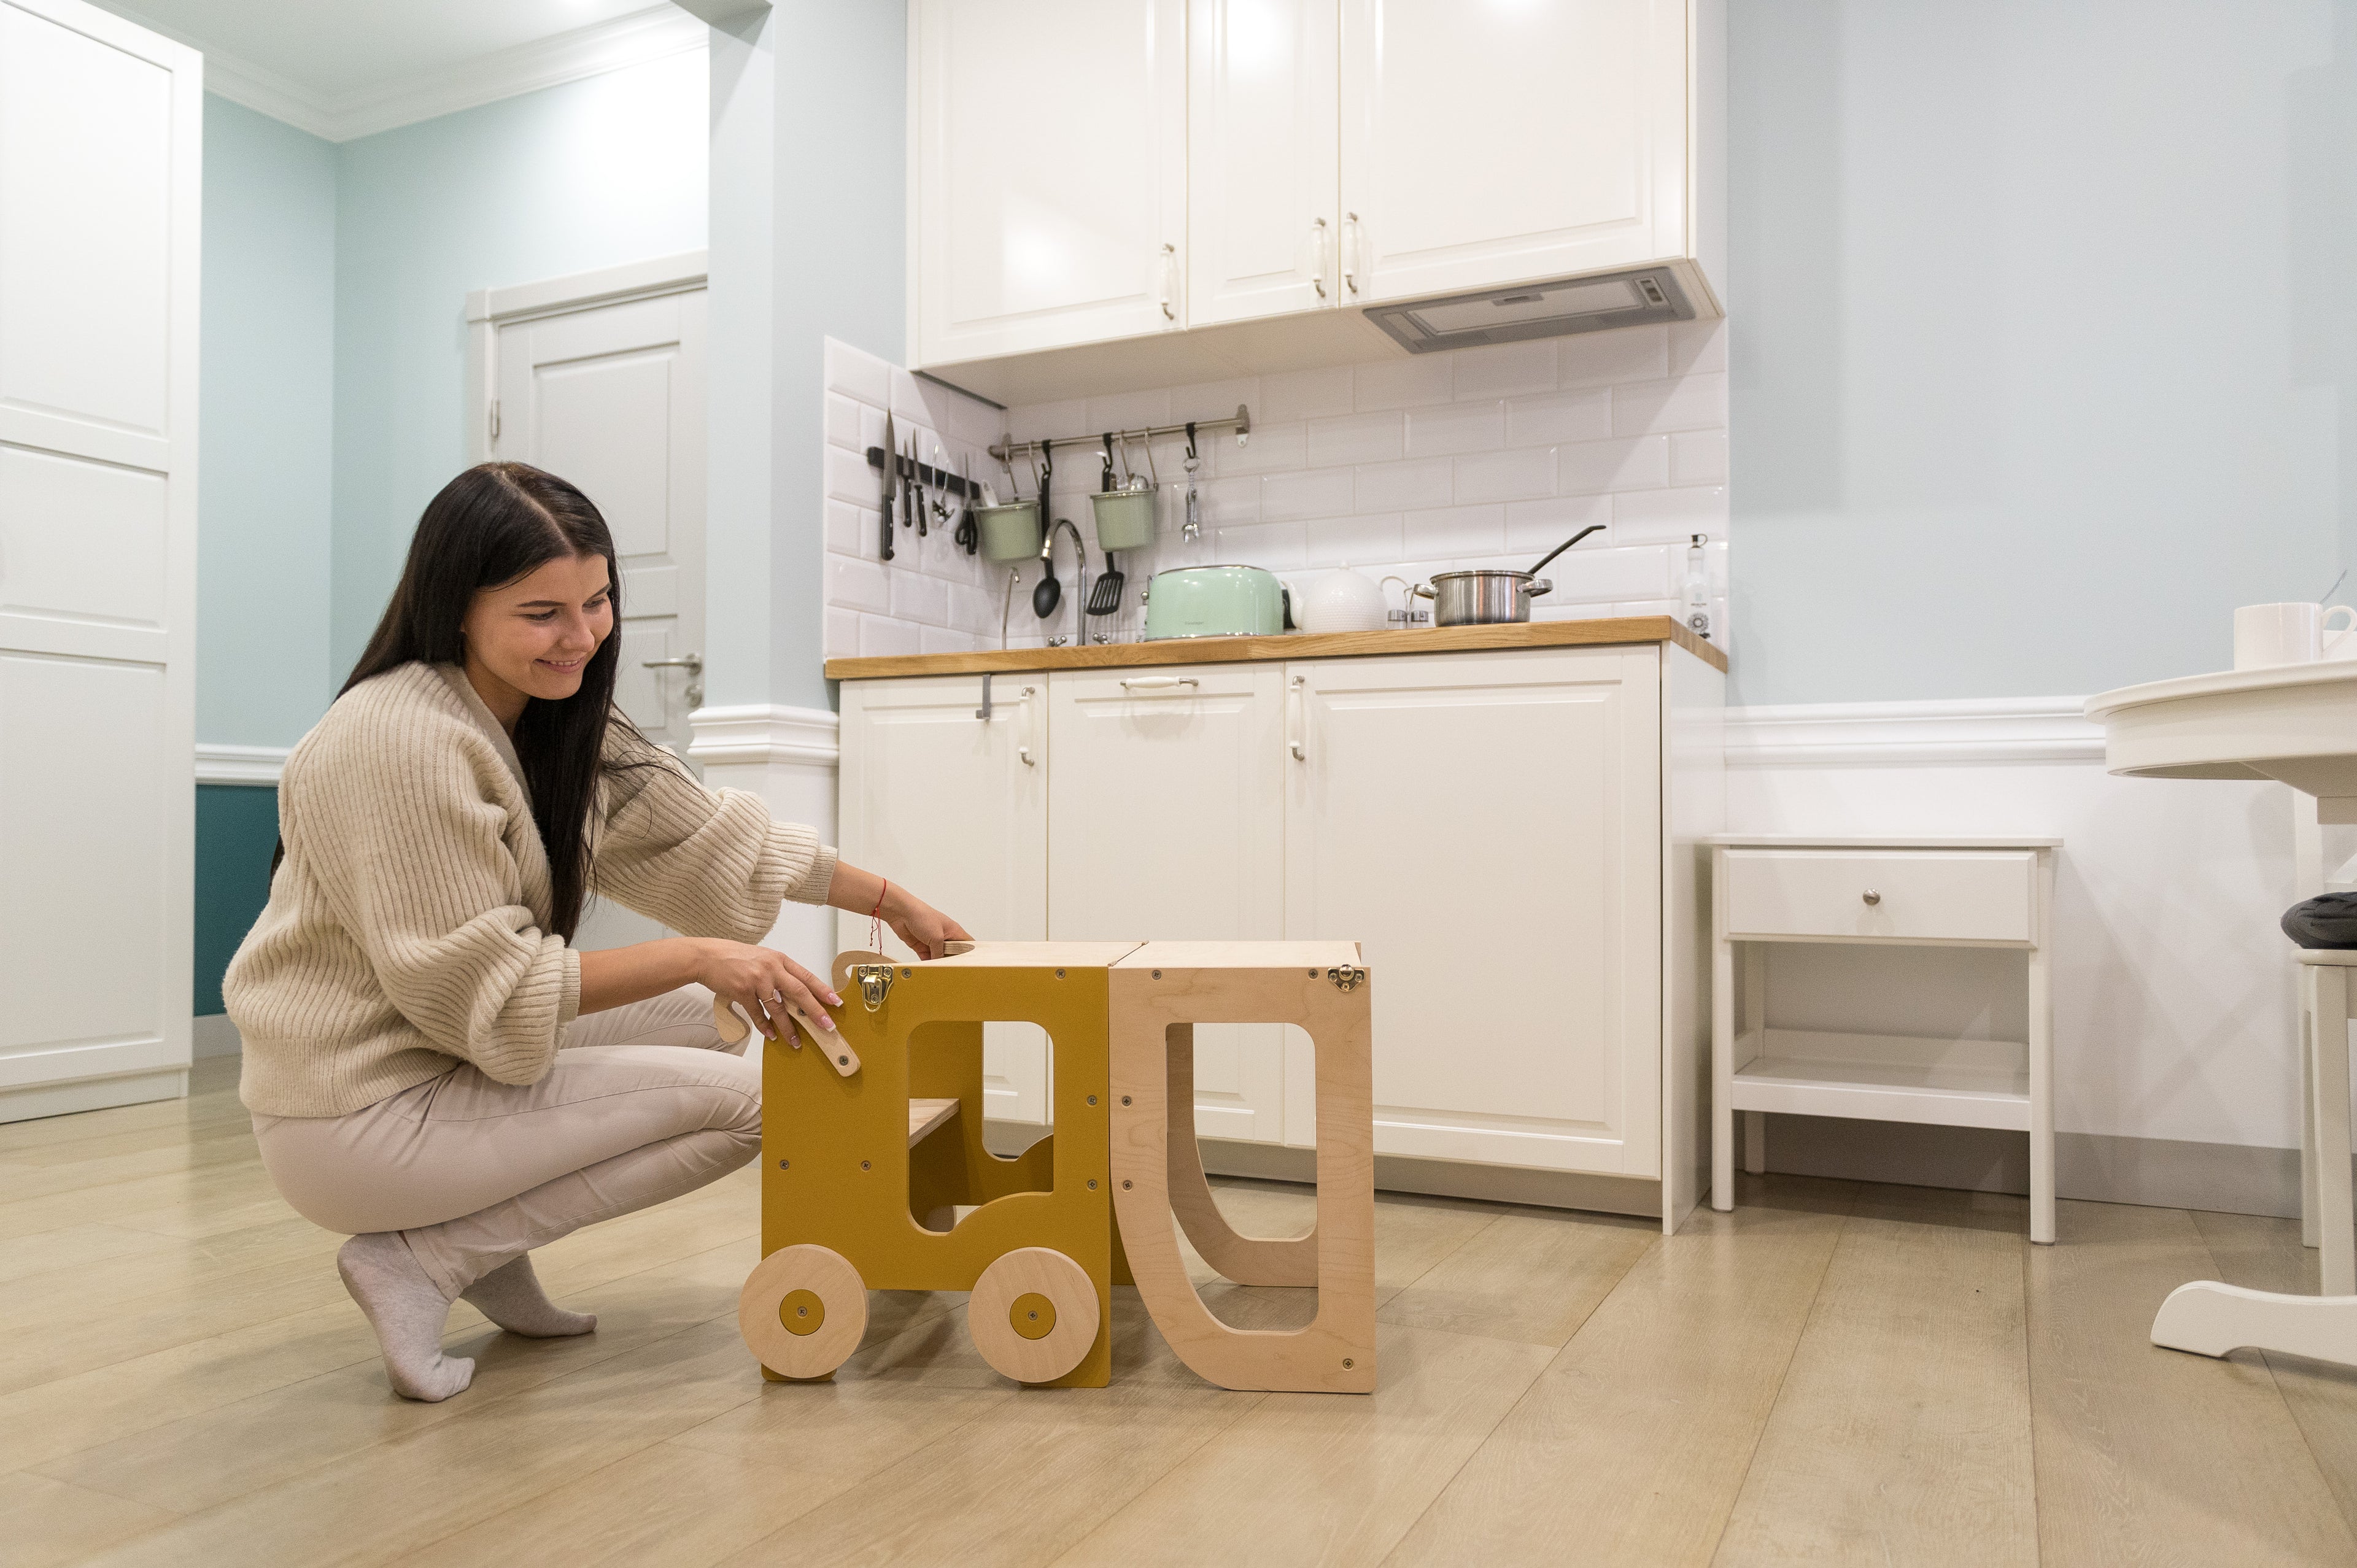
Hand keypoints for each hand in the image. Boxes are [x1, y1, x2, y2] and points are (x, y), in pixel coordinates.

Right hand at [689, 939, 842, 1037]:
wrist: (709, 956)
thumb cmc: (737, 957)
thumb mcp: (765, 958)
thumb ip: (781, 972)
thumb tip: (798, 992)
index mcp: (780, 960)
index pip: (807, 976)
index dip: (823, 991)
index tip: (836, 1003)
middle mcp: (771, 969)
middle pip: (799, 993)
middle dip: (815, 1012)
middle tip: (827, 1026)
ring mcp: (757, 981)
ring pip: (778, 1009)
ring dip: (788, 1028)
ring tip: (795, 1042)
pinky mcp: (742, 992)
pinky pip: (758, 1014)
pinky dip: (765, 1027)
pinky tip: (771, 1035)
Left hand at [880, 885, 971, 961]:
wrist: (901, 913)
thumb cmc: (922, 915)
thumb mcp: (936, 937)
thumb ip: (939, 952)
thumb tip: (940, 963)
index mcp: (953, 930)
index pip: (967, 942)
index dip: (970, 952)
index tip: (970, 963)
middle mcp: (944, 935)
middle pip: (952, 952)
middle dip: (952, 960)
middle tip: (953, 969)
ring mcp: (932, 941)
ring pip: (938, 956)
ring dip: (938, 962)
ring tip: (940, 971)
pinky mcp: (921, 945)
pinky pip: (927, 958)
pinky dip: (927, 963)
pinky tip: (928, 968)